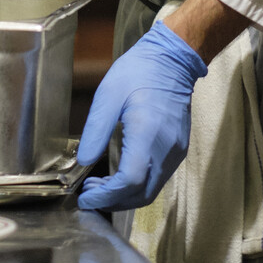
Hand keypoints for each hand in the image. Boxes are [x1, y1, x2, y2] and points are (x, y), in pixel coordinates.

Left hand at [76, 20, 206, 211]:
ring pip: (150, 190)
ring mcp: (175, 152)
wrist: (173, 61)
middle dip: (112, 201)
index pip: (129, 181)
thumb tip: (84, 161)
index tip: (85, 197)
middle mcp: (165, 149)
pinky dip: (137, 185)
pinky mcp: (178, 150)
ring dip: (124, 195)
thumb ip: (95, 130)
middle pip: (140, 194)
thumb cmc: (139, 72)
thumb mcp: (108, 94)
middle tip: (89, 193)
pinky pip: (157, 178)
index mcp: (147, 133)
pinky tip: (121, 174)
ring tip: (100, 186)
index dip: (106, 196)